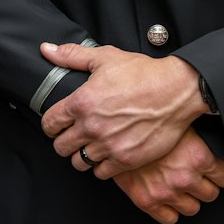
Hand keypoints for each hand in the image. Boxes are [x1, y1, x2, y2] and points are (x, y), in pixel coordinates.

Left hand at [39, 41, 205, 175]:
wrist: (177, 91)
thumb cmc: (143, 73)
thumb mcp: (105, 57)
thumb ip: (72, 55)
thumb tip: (47, 50)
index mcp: (82, 102)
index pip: (49, 123)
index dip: (51, 124)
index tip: (58, 124)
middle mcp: (92, 127)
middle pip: (60, 147)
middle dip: (63, 141)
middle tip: (73, 136)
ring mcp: (109, 145)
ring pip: (79, 162)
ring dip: (81, 155)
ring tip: (90, 147)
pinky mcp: (126, 159)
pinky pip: (101, 173)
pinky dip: (101, 166)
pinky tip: (107, 155)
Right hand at [111, 130, 223, 223]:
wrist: (113, 128)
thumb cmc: (147, 122)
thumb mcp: (181, 123)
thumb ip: (201, 138)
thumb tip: (218, 140)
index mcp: (199, 156)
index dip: (221, 173)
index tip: (216, 172)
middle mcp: (185, 176)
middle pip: (211, 194)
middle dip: (204, 185)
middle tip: (195, 175)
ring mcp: (166, 192)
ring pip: (193, 208)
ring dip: (188, 198)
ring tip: (179, 184)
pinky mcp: (147, 201)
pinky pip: (170, 218)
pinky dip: (170, 210)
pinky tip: (166, 196)